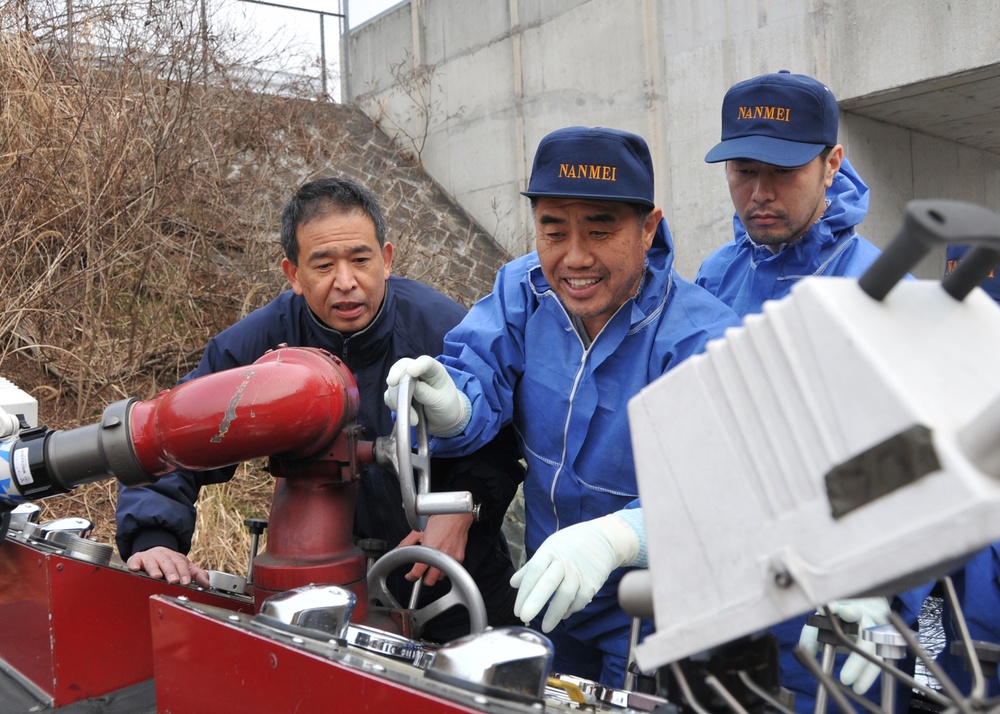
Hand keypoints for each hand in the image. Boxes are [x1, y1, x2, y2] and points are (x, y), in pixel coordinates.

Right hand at [126, 546, 210, 587]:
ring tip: (156, 576)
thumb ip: (197, 574)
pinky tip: (135, 569)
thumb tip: (207, 584)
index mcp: (175, 557)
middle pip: (167, 562)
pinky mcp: (136, 559)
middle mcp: (162, 556)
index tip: (186, 582)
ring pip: (152, 561)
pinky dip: (134, 564)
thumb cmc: (170, 563)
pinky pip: (134, 560)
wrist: (153, 552)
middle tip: (174, 580)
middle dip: (171, 571)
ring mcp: (149, 557)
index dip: (184, 573)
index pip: (181, 564)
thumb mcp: (184, 566)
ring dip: (154, 568)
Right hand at [384, 356, 466, 435]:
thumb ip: (428, 394)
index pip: (426, 362)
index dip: (418, 365)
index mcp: (434, 370)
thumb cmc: (447, 407)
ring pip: (394, 385)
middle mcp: (418, 372)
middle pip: (403, 367)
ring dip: (399, 401)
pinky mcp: (398, 394)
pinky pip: (389, 397)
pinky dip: (394, 406)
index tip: (411, 371)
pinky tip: (408, 417)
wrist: (442, 419)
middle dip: (396, 375)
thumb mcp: (442, 403)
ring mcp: (406, 382)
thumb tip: (413, 387)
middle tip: (391, 383)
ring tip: (414, 419)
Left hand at [398, 513, 473, 585]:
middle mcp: (440, 556)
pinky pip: (451, 568)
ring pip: (441, 577)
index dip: (411, 576)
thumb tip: (398, 550)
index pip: (418, 572)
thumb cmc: (439, 521)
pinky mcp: (459, 558)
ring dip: (435, 574)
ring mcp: (451, 558)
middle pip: (430, 580)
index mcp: (429, 550)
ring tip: (432, 564)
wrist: (456, 516)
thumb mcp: (418, 530)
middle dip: (424, 579)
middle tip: (421, 572)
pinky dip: (445, 567)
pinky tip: (442, 559)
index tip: (410, 576)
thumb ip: (407, 543)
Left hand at [509, 513, 639, 632]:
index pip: (533, 571)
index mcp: (549, 552)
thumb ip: (531, 568)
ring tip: (546, 627)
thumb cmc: (569, 546)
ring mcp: (579, 573)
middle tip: (524, 617)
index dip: (524, 591)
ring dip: (554, 613)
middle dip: (535, 601)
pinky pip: (580, 600)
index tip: (517, 610)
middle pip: (548, 583)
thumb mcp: (548, 549)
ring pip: (565, 595)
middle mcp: (563, 562)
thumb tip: (513, 583)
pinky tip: (563, 615)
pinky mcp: (592, 583)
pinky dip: (570, 610)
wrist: (603, 539)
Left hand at [798, 597, 890, 693]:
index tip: (837, 614)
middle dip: (856, 660)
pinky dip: (869, 676)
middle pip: (866, 638)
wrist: (860, 615)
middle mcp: (865, 620)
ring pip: (875, 653)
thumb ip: (810, 636)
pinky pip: (879, 661)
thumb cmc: (835, 622)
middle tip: (845, 679)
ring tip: (856, 689)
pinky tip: (859, 688)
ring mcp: (876, 632)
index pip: (848, 610)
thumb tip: (804, 652)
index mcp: (846, 611)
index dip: (845, 612)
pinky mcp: (881, 644)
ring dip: (866, 673)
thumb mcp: (820, 625)